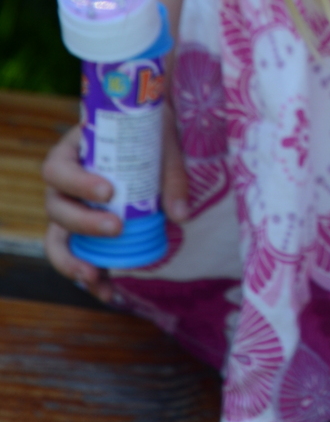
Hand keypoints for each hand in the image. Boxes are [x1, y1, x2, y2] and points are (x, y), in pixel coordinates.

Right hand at [42, 105, 190, 299]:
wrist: (151, 130)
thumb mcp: (162, 141)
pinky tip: (109, 293)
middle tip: (116, 228)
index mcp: (72, 152)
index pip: (58, 168)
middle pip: (56, 208)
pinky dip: (91, 278)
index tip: (108, 191)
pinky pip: (80, 257)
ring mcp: (73, 210)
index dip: (77, 183)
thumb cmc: (150, 129)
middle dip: (82, 223)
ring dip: (73, 261)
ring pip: (59, 239)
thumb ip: (171, 174)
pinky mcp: (87, 233)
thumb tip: (180, 215)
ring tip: (95, 276)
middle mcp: (64, 185)